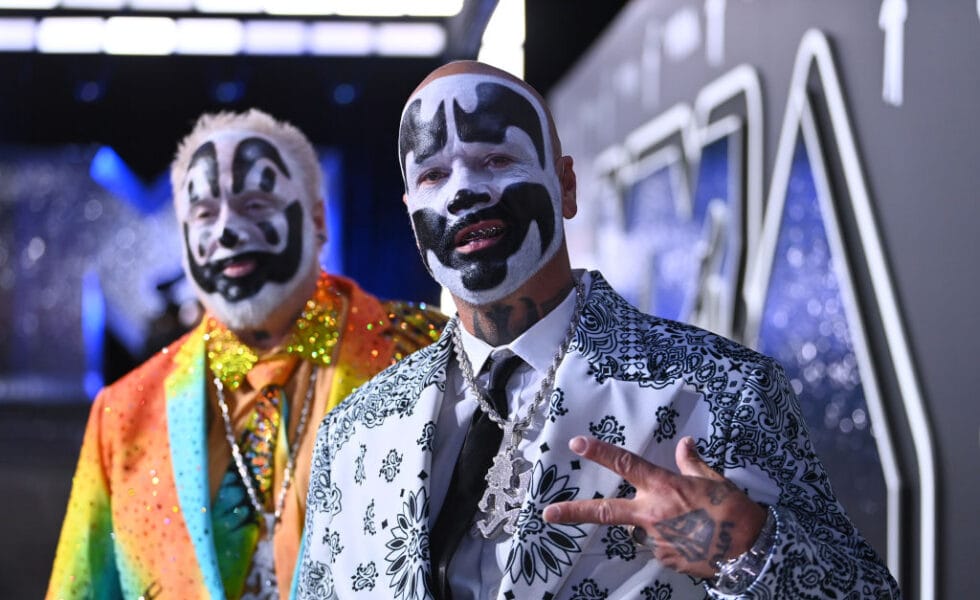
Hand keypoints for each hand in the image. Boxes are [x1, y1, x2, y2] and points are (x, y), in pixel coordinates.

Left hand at [541, 435, 766, 578]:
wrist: (752, 550)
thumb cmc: (733, 509)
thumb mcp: (714, 479)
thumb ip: (691, 463)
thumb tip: (684, 444)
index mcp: (663, 488)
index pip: (625, 464)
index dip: (599, 452)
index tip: (577, 444)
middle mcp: (652, 514)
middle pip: (604, 511)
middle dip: (573, 512)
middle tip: (547, 514)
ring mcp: (656, 540)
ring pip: (639, 530)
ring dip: (650, 525)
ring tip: (687, 525)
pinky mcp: (665, 560)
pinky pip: (660, 547)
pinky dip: (670, 541)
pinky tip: (692, 540)